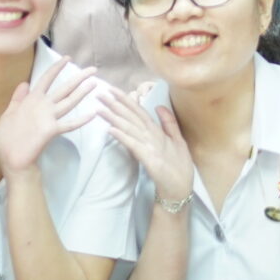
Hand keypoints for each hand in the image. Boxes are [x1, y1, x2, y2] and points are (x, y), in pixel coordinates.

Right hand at [0, 58, 104, 173]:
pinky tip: (93, 114)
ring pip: (69, 101)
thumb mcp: (8, 113)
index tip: (68, 59)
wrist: (12, 156)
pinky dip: (82, 120)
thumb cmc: (7, 137)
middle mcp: (42, 104)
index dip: (57, 67)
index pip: (47, 78)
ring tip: (95, 83)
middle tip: (93, 69)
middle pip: (64, 87)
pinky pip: (70, 124)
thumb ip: (17, 98)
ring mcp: (48, 117)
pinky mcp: (52, 130)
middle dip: (79, 77)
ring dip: (83, 91)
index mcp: (31, 99)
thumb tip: (24, 83)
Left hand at [99, 85, 196, 212]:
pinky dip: (122, 136)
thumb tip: (159, 106)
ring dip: (114, 117)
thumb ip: (169, 123)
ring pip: (129, 128)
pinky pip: (133, 145)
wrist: (179, 188)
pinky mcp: (148, 159)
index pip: (139, 111)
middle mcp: (152, 136)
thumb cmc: (178, 166)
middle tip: (100, 93)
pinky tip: (110, 129)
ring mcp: (150, 147)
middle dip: (116, 104)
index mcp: (157, 131)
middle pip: (131, 117)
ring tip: (100, 107)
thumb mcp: (177, 142)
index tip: (112, 90)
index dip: (126, 100)